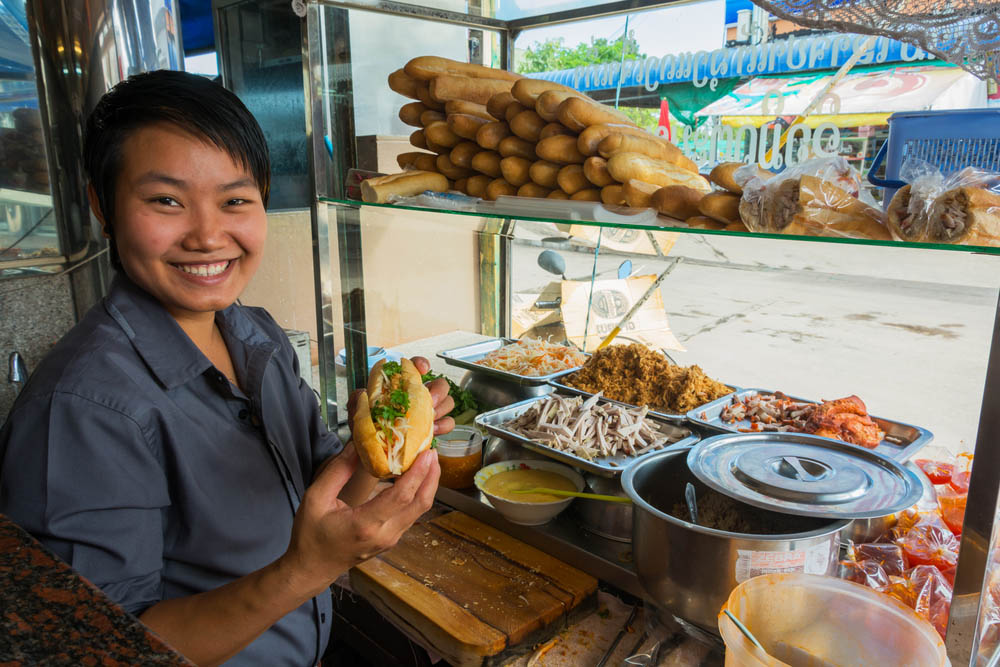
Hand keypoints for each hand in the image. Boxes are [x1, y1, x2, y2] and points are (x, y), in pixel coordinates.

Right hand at [284, 445, 439, 595]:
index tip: (427, 453)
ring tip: (426, 460)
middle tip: (432, 451)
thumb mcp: (315, 498)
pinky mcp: (392, 539)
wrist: (312, 568)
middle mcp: (384, 534)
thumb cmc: (310, 535)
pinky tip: (415, 478)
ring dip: (427, 484)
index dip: (418, 473)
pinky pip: (412, 514)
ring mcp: (390, 539)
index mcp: (365, 524)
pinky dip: (418, 494)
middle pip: (420, 503)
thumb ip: (338, 470)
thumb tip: (358, 444)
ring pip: (419, 509)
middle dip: (431, 475)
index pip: (401, 496)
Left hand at [346, 356, 454, 436]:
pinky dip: (443, 425)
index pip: (415, 367)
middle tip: (430, 400)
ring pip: (447, 402)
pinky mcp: (433, 429)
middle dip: (438, 390)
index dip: (421, 364)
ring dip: (441, 408)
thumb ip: (358, 400)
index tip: (422, 369)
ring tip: (430, 418)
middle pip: (439, 384)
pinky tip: (433, 431)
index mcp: (402, 386)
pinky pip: (448, 423)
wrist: (374, 453)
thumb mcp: (358, 413)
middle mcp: (418, 396)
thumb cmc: (369, 428)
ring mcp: (428, 412)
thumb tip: (363, 393)